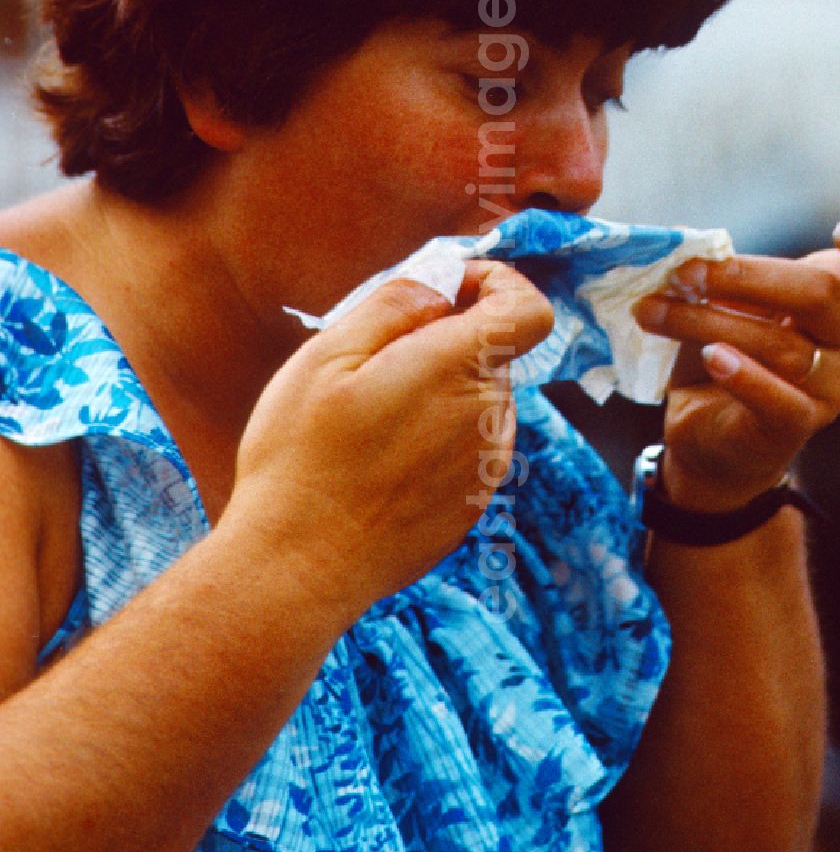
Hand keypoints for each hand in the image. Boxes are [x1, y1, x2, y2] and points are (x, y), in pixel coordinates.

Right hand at [225, 261, 553, 620]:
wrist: (298, 567)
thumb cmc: (302, 457)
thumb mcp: (328, 354)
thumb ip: (397, 304)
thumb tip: (442, 286)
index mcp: (460, 370)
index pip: (529, 309)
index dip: (496, 284)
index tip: (447, 289)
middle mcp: (489, 418)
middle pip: (493, 353)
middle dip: (446, 341)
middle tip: (373, 362)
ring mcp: (485, 467)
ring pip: (479, 400)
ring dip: (439, 392)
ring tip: (369, 419)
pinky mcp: (471, 504)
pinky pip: (467, 447)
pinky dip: (435, 437)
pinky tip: (380, 461)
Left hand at [632, 217, 839, 512]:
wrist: (714, 431)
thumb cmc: (731, 345)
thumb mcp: (737, 299)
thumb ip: (731, 274)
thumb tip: (691, 257)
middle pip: (821, 293)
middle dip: (746, 276)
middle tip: (685, 272)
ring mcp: (833, 385)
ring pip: (777, 343)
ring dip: (703, 320)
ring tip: (652, 310)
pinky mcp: (799, 424)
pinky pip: (778, 399)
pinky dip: (742, 375)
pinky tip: (712, 358)